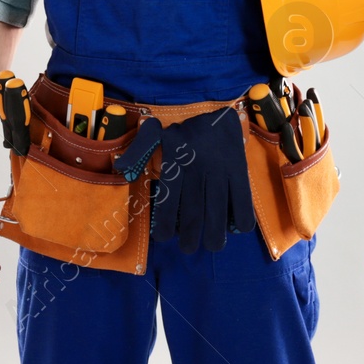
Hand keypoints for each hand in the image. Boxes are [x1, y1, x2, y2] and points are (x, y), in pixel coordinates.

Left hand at [152, 107, 254, 253]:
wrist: (218, 114)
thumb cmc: (184, 131)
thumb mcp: (156, 133)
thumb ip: (138, 151)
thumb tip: (121, 168)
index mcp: (175, 163)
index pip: (168, 199)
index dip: (165, 223)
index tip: (163, 237)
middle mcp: (197, 169)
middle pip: (193, 211)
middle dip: (190, 236)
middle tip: (188, 248)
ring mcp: (220, 171)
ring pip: (217, 209)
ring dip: (215, 233)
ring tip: (213, 245)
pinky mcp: (239, 171)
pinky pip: (242, 198)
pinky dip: (242, 217)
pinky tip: (237, 227)